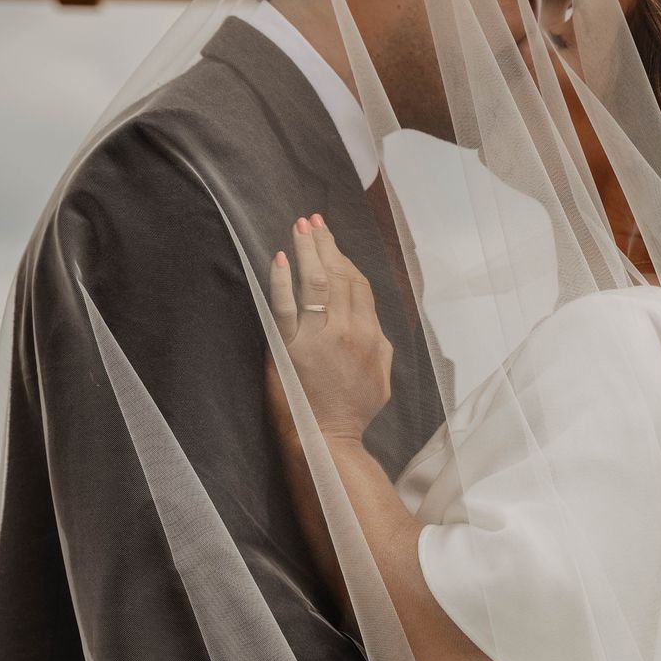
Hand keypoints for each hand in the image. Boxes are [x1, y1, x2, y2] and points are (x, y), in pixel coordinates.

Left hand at [268, 214, 392, 439]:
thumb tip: (371, 322)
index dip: (345, 259)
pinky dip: (283, 280)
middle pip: (339, 276)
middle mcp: (349, 331)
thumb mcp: (381, 378)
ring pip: (316, 283)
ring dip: (307, 251)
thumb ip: (378, 345)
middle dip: (326, 245)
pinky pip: (287, 306)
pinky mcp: (292, 348)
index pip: (359, 285)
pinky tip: (279, 259)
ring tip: (300, 227)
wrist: (328, 439)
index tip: (333, 242)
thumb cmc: (353, 412)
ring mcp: (320, 338)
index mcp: (372, 336)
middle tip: (313, 221)